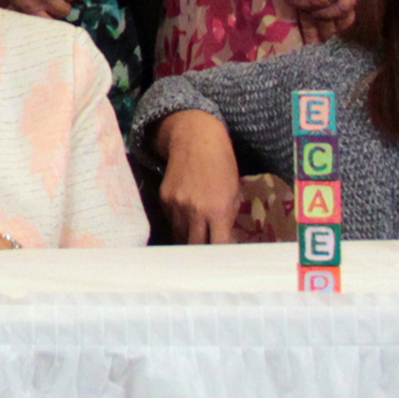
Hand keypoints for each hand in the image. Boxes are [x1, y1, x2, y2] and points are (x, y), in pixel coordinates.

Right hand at [155, 110, 245, 244]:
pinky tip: (185, 214)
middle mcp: (196, 211)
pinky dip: (178, 222)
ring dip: (188, 238)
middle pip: (195, 246)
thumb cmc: (222, 165)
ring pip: (180, 235)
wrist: (195, 140)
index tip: (220, 258)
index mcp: (219, 210)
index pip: (217, 245)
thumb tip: (221, 237)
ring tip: (194, 237)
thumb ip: (228, 216)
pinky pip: (171, 220)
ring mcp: (177, 205)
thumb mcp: (234, 191)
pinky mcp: (164, 199)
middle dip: (201, 251)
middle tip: (205, 254)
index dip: (219, 254)